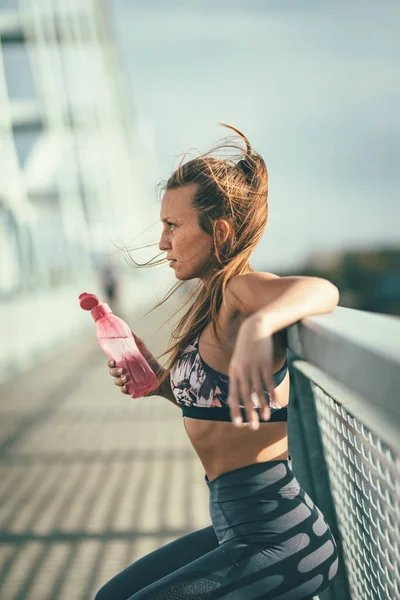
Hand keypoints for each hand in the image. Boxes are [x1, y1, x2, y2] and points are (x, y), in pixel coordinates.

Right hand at [107, 332, 161, 394]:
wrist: (161, 374)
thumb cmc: (150, 361)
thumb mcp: (142, 349)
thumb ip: (135, 340)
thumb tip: (129, 329)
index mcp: (124, 363)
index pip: (112, 364)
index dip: (110, 363)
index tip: (113, 361)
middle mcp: (124, 373)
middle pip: (112, 372)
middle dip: (114, 371)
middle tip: (122, 369)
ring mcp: (127, 382)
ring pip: (117, 382)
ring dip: (119, 380)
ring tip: (127, 378)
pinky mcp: (132, 390)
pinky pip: (124, 391)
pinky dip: (124, 389)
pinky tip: (126, 386)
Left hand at [227, 313, 275, 429]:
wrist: (255, 328)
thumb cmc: (245, 348)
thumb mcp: (237, 362)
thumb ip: (237, 379)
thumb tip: (235, 398)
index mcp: (233, 372)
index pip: (233, 395)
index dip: (235, 410)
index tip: (238, 424)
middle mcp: (242, 371)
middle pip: (245, 396)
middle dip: (249, 413)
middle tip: (253, 428)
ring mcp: (254, 368)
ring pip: (258, 391)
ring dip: (262, 406)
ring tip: (266, 418)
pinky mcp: (265, 364)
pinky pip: (269, 383)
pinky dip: (272, 395)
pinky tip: (276, 404)